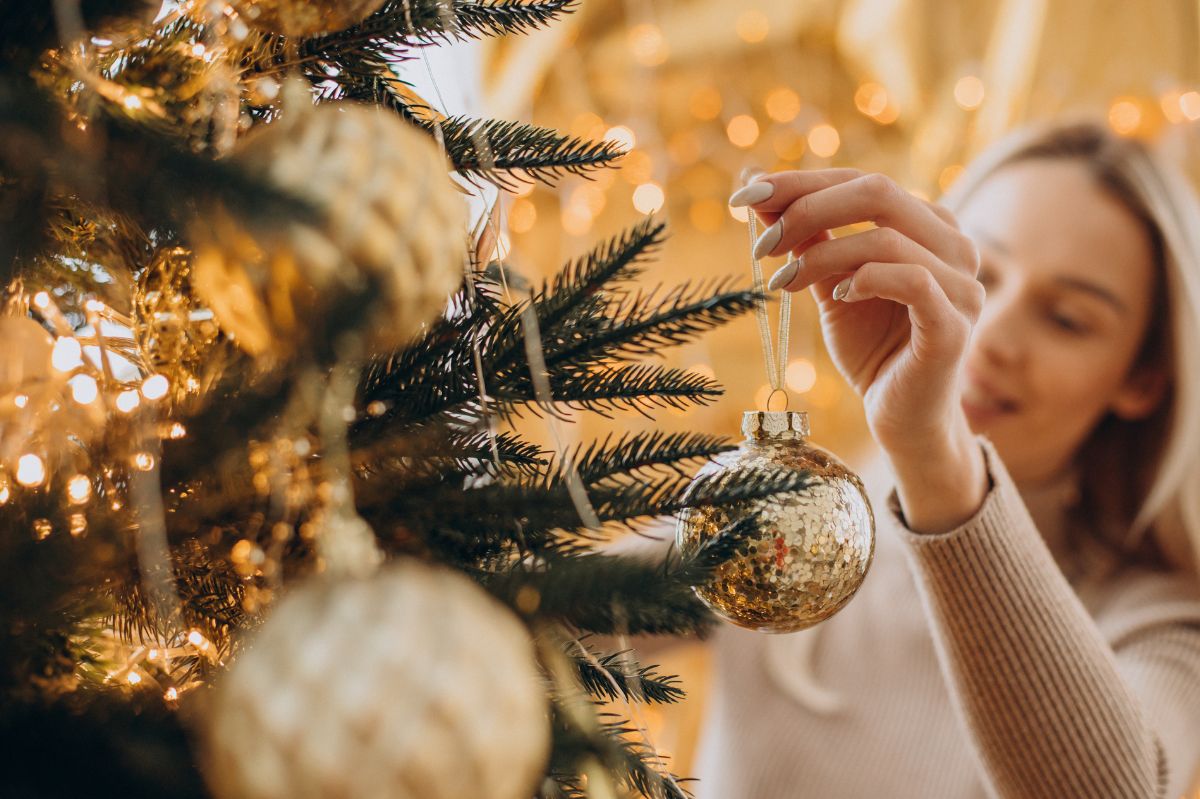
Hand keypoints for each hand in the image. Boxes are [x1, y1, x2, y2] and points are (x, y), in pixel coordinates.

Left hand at [730, 169, 988, 531]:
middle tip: (761, 242)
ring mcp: (961, 284)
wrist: (901, 417)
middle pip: (877, 192)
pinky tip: (836, 296)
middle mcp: (954, 245)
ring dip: (821, 255)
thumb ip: (807, 240)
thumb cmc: (871, 347)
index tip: (746, 195)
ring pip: (886, 238)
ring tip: (782, 281)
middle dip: (807, 209)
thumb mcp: (830, 284)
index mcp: (928, 225)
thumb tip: (758, 192)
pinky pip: (911, 280)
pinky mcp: (953, 325)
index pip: (862, 181)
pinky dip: (865, 279)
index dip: (802, 182)